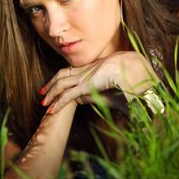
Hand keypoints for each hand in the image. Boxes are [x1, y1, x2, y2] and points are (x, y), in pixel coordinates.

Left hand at [40, 51, 158, 113]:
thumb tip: (94, 95)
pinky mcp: (87, 85)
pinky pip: (68, 95)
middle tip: (43, 91)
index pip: (73, 71)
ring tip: (44, 102)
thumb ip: (105, 88)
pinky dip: (59, 102)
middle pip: (63, 74)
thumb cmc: (131, 74)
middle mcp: (87, 70)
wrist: (136, 68)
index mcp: (94, 68)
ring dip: (51, 93)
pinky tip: (52, 110)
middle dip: (51, 83)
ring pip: (62, 84)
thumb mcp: (116, 83)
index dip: (63, 77)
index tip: (56, 84)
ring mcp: (86, 77)